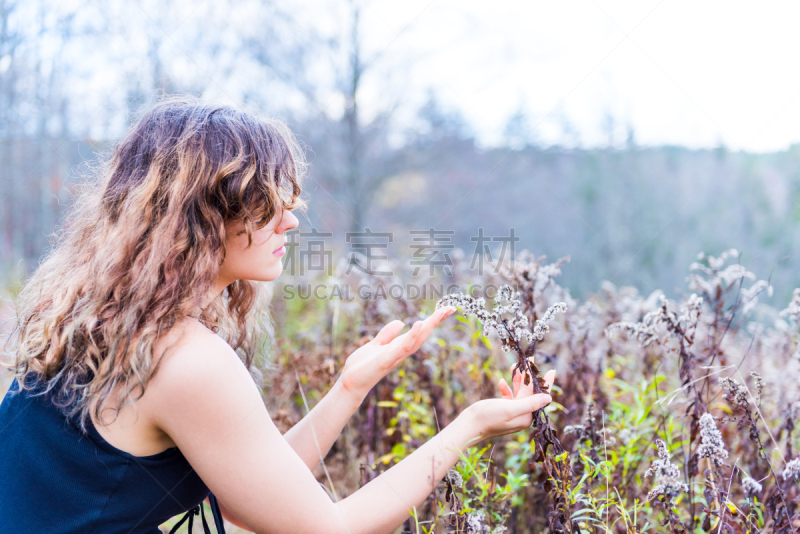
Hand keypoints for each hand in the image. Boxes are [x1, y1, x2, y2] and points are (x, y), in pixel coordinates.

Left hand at [338, 306, 456, 400]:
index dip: (432, 321)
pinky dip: (412, 336)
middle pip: (422, 334)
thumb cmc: (362, 366)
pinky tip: (419, 324)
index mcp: (399, 346)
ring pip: (416, 340)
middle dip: (436, 321)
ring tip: (440, 312)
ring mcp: (395, 356)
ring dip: (429, 326)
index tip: (445, 309)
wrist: (350, 383)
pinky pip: (402, 347)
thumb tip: (401, 322)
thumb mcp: (375, 344)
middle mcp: (401, 351)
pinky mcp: (386, 360)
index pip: (419, 332)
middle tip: (450, 308)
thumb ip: (387, 334)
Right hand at [466, 361, 555, 441]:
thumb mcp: (510, 409)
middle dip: (529, 377)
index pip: (541, 398)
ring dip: (517, 379)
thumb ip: (530, 403)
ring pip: (519, 392)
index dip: (546, 384)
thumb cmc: (488, 418)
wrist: (468, 426)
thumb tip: (548, 398)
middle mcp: (521, 415)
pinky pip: (508, 396)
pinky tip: (501, 381)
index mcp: (526, 417)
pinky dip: (506, 388)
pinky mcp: (502, 410)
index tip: (552, 370)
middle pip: (530, 393)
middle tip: (530, 359)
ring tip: (515, 365)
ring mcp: (512, 412)